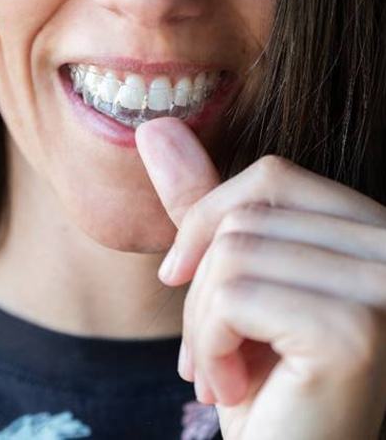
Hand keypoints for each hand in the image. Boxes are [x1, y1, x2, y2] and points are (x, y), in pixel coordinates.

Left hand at [135, 117, 385, 439]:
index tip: (178, 275)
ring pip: (234, 252)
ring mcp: (381, 286)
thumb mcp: (231, 280)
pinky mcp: (356, 332)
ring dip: (202, 322)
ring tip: (220, 370)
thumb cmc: (261, 375)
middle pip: (247, 215)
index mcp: (365, 231)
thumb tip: (154, 128)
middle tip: (205, 348)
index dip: (208, 220)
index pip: (272, 176)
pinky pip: (234, 295)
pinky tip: (233, 389)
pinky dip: (210, 343)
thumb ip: (203, 204)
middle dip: (200, 286)